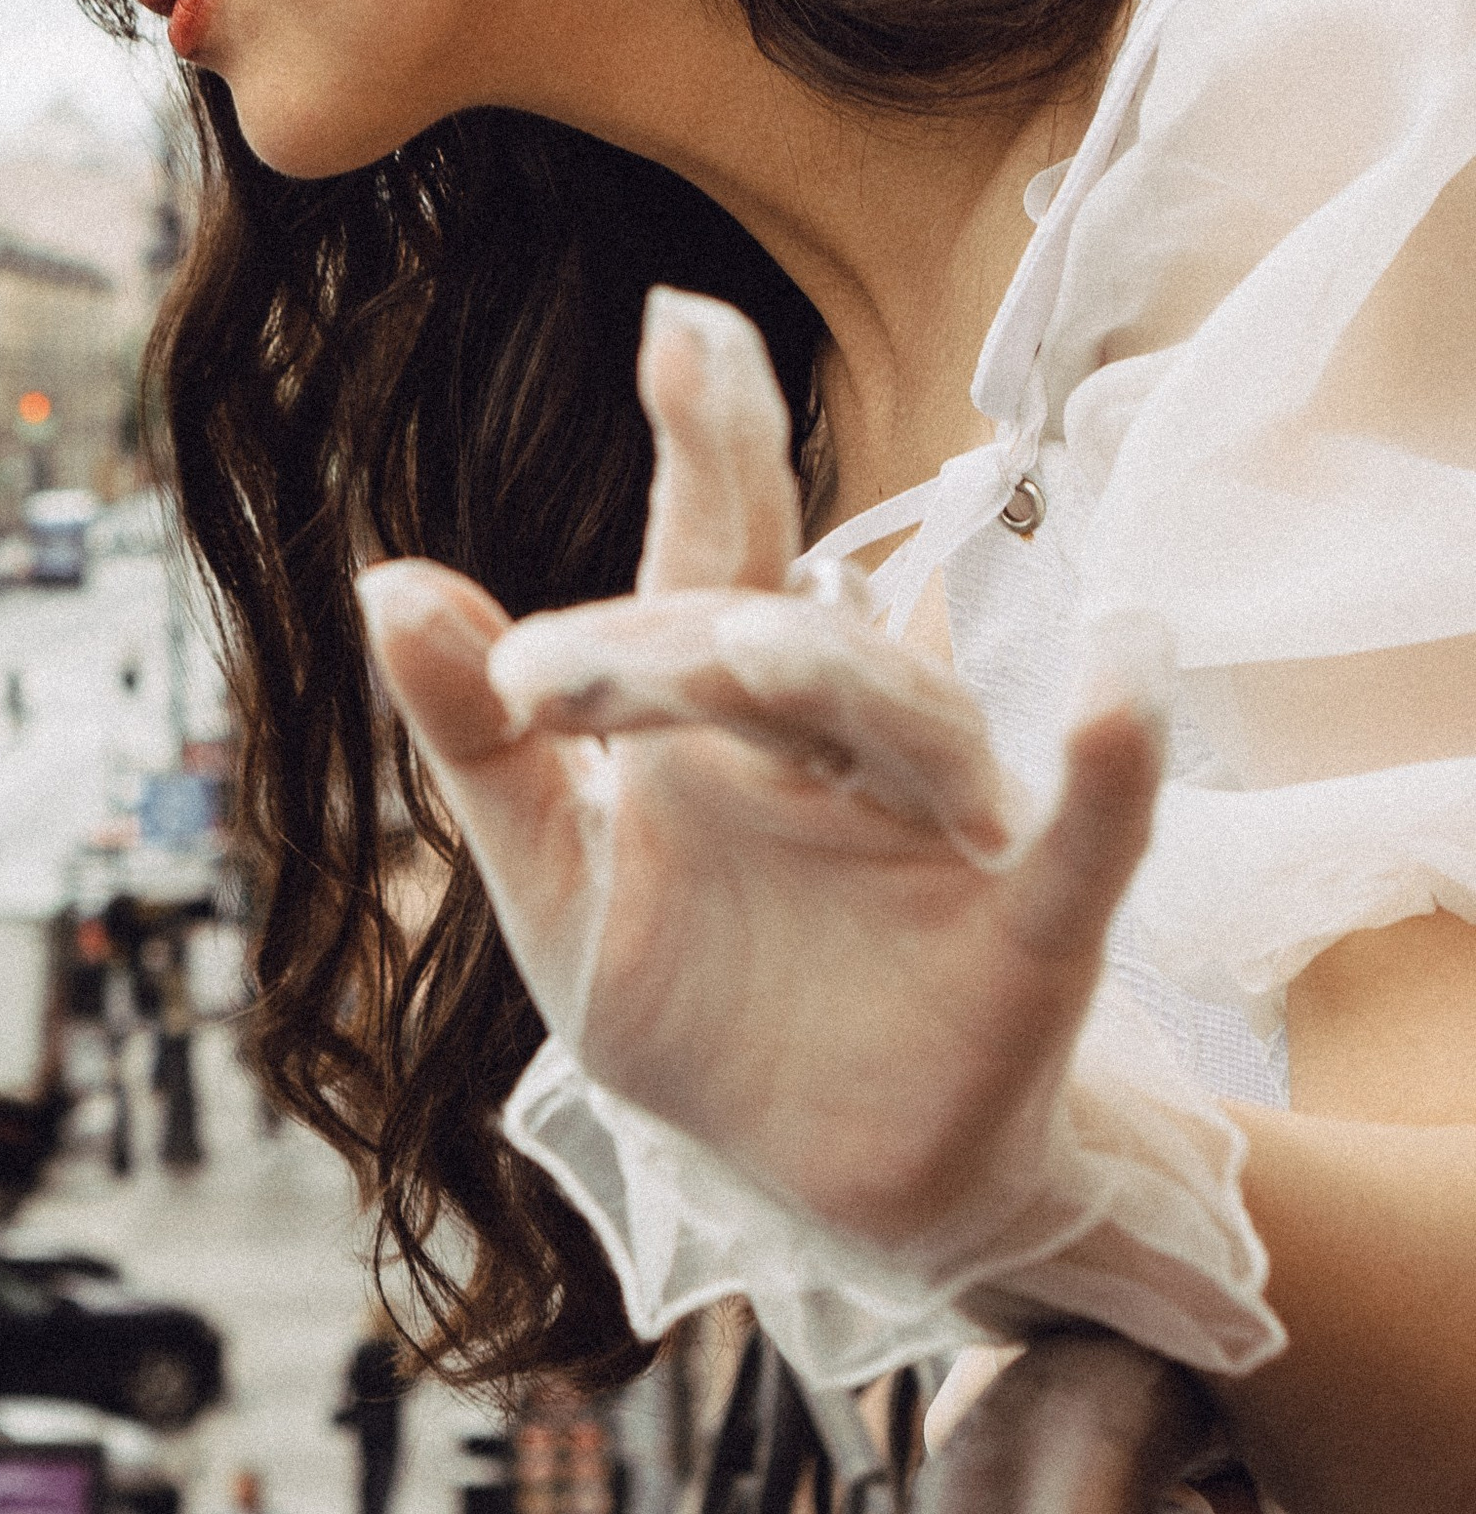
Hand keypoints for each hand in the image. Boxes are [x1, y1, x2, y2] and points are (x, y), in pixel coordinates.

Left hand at [360, 289, 1163, 1252]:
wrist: (815, 1191)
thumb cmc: (699, 1008)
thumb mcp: (557, 882)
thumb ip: (477, 740)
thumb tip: (386, 579)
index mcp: (726, 710)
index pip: (712, 553)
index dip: (705, 443)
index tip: (674, 321)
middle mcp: (846, 741)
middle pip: (781, 635)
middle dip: (674, 634)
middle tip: (548, 673)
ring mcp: (949, 830)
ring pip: (907, 722)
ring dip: (840, 673)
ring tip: (755, 642)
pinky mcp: (1033, 939)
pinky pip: (1090, 840)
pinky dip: (1114, 760)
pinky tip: (1126, 671)